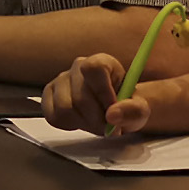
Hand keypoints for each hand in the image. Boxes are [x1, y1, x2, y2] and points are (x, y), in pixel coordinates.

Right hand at [41, 53, 163, 135]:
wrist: (112, 111)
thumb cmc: (126, 106)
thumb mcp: (140, 110)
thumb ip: (133, 110)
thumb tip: (112, 115)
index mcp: (102, 62)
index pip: (93, 68)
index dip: (102, 92)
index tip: (112, 110)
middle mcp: (78, 67)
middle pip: (80, 97)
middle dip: (96, 119)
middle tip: (108, 127)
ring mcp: (60, 81)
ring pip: (65, 108)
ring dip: (83, 124)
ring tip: (95, 123)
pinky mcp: (49, 96)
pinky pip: (53, 116)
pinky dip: (69, 125)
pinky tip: (81, 121)